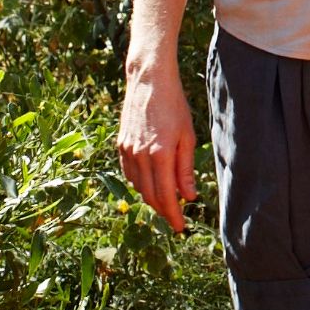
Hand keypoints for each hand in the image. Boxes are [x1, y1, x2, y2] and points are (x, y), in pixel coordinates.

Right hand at [114, 44, 195, 226]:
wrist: (149, 81)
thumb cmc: (174, 106)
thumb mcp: (188, 137)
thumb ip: (186, 169)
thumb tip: (188, 197)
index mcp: (159, 154)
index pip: (165, 196)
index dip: (173, 215)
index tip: (181, 227)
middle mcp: (140, 156)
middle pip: (150, 195)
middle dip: (163, 210)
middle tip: (176, 218)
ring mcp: (127, 151)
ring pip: (138, 187)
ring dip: (152, 198)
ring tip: (167, 203)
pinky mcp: (121, 145)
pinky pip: (129, 174)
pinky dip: (140, 184)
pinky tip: (151, 185)